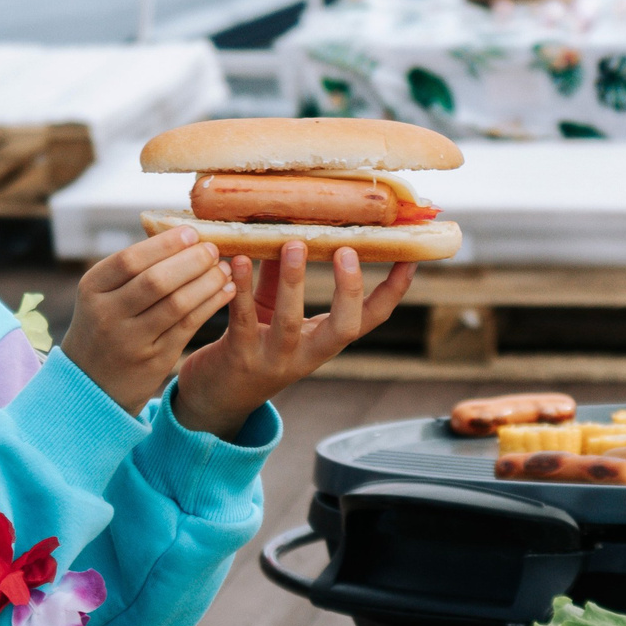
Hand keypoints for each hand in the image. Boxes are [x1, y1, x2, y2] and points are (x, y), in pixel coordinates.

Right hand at [60, 227, 236, 415]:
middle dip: (191, 261)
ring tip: (224, 268)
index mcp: (92, 289)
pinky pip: (189, 325)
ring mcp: (131, 341)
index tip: (191, 233)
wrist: (92, 382)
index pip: (130, 260)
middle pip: (156, 281)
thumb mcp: (102, 295)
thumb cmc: (105, 325)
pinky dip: (211, 304)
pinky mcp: (155, 360)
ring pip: (177, 304)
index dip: (165, 244)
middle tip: (213, 249)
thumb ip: (133, 269)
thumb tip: (182, 235)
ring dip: (207, 282)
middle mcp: (108, 315)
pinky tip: (225, 291)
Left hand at [170, 242, 414, 439]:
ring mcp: (273, 360)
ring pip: (290, 322)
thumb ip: (282, 276)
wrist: (215, 398)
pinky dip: (241, 288)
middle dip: (349, 290)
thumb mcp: (274, 311)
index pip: (370, 319)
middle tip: (348, 250)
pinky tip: (238, 259)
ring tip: (293, 243)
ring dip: (293, 281)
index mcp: (324, 342)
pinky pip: (242, 320)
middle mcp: (306, 355)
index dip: (393, 292)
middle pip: (343, 328)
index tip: (410, 259)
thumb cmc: (251, 345)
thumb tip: (291, 226)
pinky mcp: (238, 357)